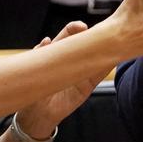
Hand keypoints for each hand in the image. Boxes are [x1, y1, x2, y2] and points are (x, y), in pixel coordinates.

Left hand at [12, 22, 107, 138]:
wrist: (35, 114)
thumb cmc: (32, 89)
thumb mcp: (32, 69)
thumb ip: (38, 54)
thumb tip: (47, 41)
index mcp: (57, 52)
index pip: (68, 35)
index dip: (74, 29)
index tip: (79, 27)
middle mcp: (71, 60)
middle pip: (84, 42)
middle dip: (90, 35)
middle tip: (94, 32)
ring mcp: (80, 73)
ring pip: (94, 56)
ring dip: (101, 49)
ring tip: (107, 42)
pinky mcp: (86, 87)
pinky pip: (98, 75)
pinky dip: (106, 66)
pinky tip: (110, 60)